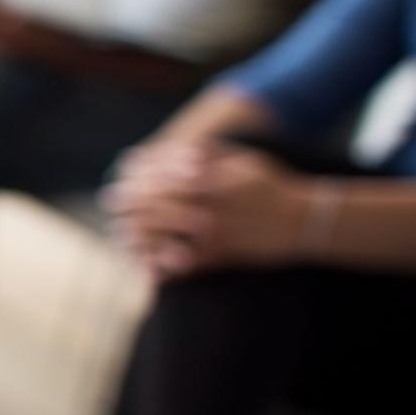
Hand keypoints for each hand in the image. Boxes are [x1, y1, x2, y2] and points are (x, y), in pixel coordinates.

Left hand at [102, 140, 311, 277]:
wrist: (306, 221)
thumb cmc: (271, 186)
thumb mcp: (243, 159)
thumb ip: (208, 154)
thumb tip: (172, 147)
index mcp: (214, 181)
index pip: (165, 178)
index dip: (139, 177)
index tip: (122, 175)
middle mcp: (211, 208)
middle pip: (158, 206)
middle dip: (130, 204)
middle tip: (110, 201)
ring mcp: (216, 234)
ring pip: (167, 236)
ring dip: (138, 235)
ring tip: (121, 233)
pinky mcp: (223, 256)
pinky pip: (186, 264)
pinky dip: (164, 267)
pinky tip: (146, 265)